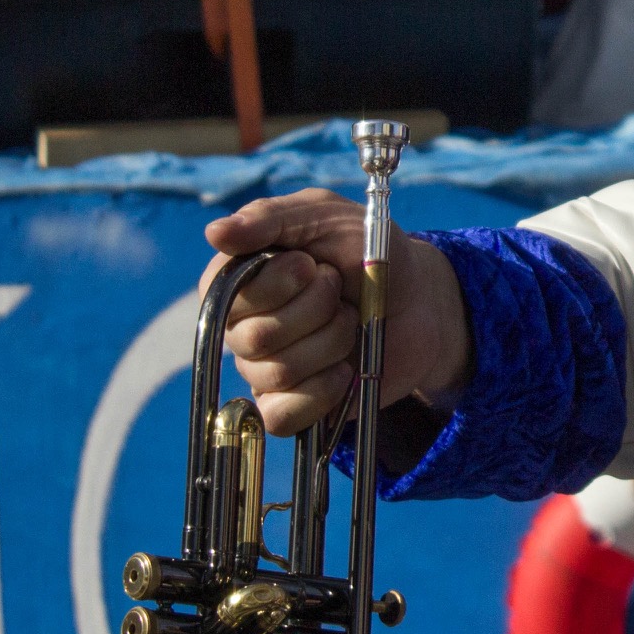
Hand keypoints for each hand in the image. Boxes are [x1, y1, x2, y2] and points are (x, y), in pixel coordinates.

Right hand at [201, 188, 472, 435]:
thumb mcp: (325, 216)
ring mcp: (262, 370)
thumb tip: (214, 232)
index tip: (313, 264)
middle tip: (339, 292)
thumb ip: (271, 218)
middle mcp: (241, 327)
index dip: (280, 281)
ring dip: (331, 342)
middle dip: (316, 309)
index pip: (230, 294)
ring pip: (277, 373)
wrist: (419, 299)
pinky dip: (322, 392)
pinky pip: (282, 416)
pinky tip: (345, 370)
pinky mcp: (289, 406)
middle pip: (255, 338)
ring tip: (349, 323)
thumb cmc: (366, 251)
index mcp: (238, 279)